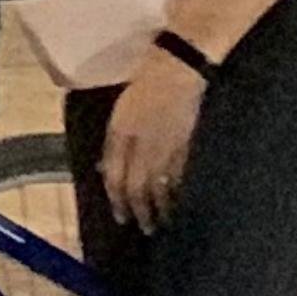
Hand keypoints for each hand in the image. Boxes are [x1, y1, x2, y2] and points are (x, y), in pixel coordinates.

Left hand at [101, 52, 205, 216]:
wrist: (178, 68)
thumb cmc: (146, 86)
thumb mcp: (121, 112)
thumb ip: (115, 142)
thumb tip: (107, 171)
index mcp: (120, 132)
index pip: (115, 175)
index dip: (116, 199)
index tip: (120, 215)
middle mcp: (140, 143)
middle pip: (136, 186)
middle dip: (138, 211)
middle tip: (142, 227)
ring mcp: (166, 145)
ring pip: (160, 186)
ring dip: (159, 208)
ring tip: (160, 223)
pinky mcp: (188, 144)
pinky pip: (182, 176)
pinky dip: (180, 193)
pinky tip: (181, 204)